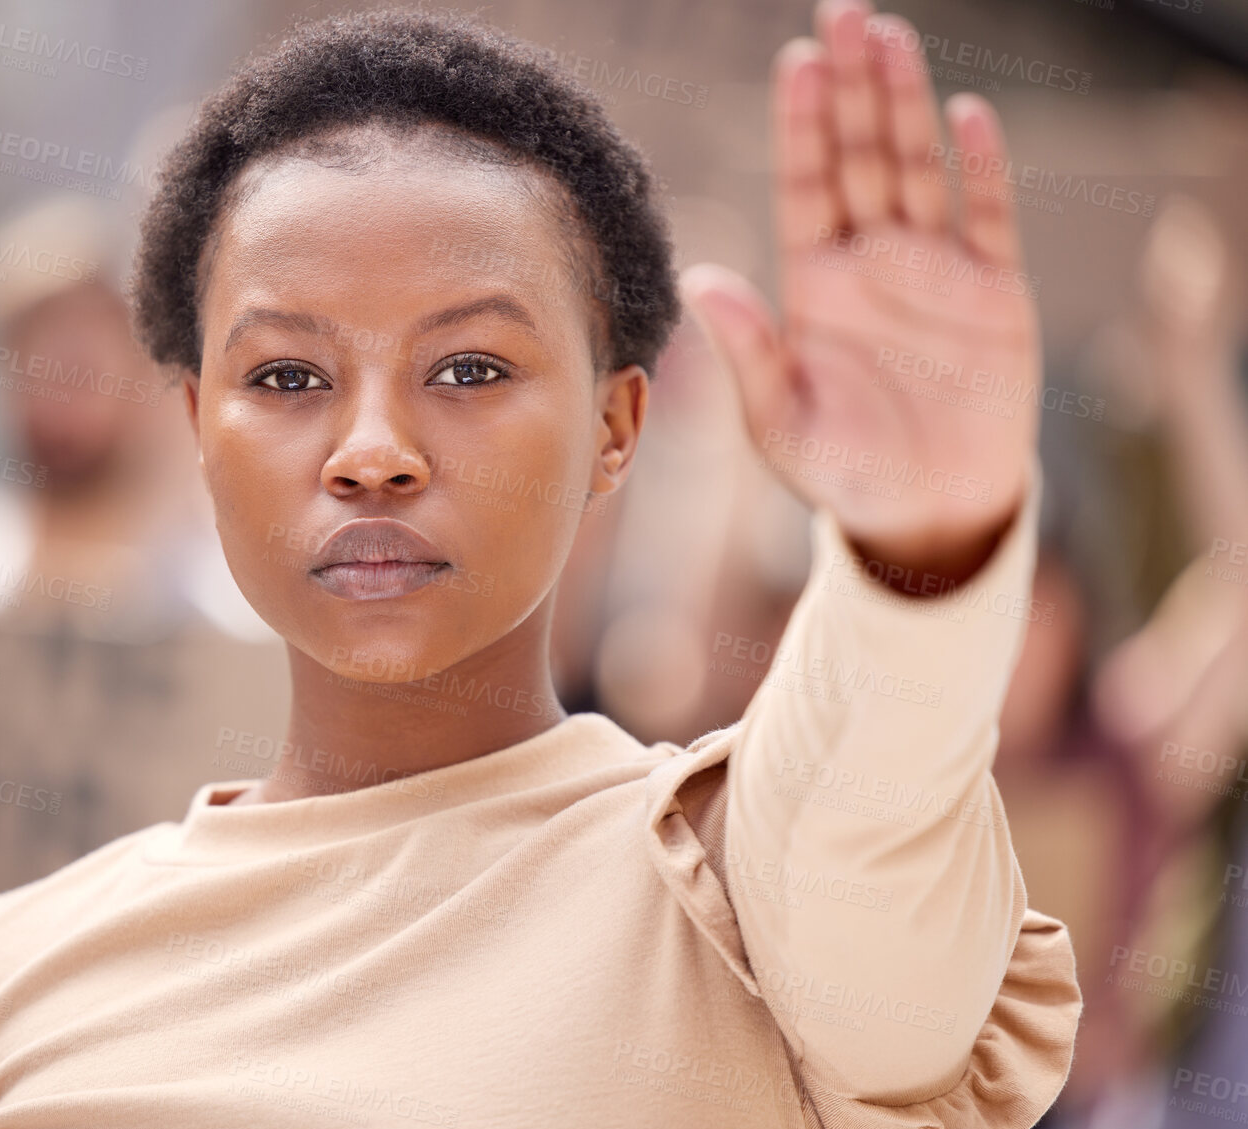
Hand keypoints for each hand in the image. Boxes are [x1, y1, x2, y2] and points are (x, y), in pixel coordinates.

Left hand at [684, 0, 1039, 586]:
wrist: (925, 514)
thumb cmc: (843, 471)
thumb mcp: (782, 420)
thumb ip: (747, 350)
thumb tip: (698, 280)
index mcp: (815, 283)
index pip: (805, 185)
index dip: (802, 125)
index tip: (797, 62)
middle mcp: (872, 261)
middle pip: (860, 156)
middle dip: (852, 87)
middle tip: (843, 13)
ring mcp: (935, 270)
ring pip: (918, 168)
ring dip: (906, 104)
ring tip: (891, 37)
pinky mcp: (993, 293)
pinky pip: (987, 218)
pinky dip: (981, 169)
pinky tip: (966, 116)